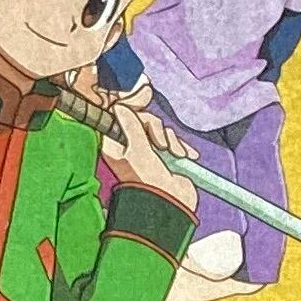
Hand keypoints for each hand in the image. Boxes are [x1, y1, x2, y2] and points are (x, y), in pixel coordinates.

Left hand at [104, 96, 196, 212]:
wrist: (171, 204)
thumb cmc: (150, 180)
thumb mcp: (139, 150)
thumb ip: (132, 125)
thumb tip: (120, 106)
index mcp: (115, 146)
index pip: (120, 116)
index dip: (133, 107)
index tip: (146, 97)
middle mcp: (128, 147)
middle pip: (142, 119)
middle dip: (155, 126)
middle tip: (161, 143)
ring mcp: (147, 150)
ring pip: (158, 128)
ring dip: (169, 138)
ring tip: (174, 154)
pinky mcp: (163, 155)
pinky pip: (171, 139)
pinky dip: (179, 145)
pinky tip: (186, 155)